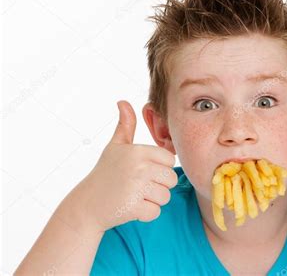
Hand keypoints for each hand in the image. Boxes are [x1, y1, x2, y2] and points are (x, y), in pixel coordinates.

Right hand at [70, 100, 177, 231]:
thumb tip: (123, 102)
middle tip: (138, 186)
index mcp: (138, 151)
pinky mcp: (134, 207)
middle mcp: (139, 167)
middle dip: (158, 186)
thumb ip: (125, 125)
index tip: (142, 171)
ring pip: (165, 197)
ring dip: (152, 200)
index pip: (169, 160)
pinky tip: (130, 207)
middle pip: (171, 179)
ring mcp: (137, 188)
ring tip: (133, 195)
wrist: (86, 204)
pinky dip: (145, 213)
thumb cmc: (105, 173)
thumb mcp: (115, 147)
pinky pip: (156, 212)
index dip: (159, 168)